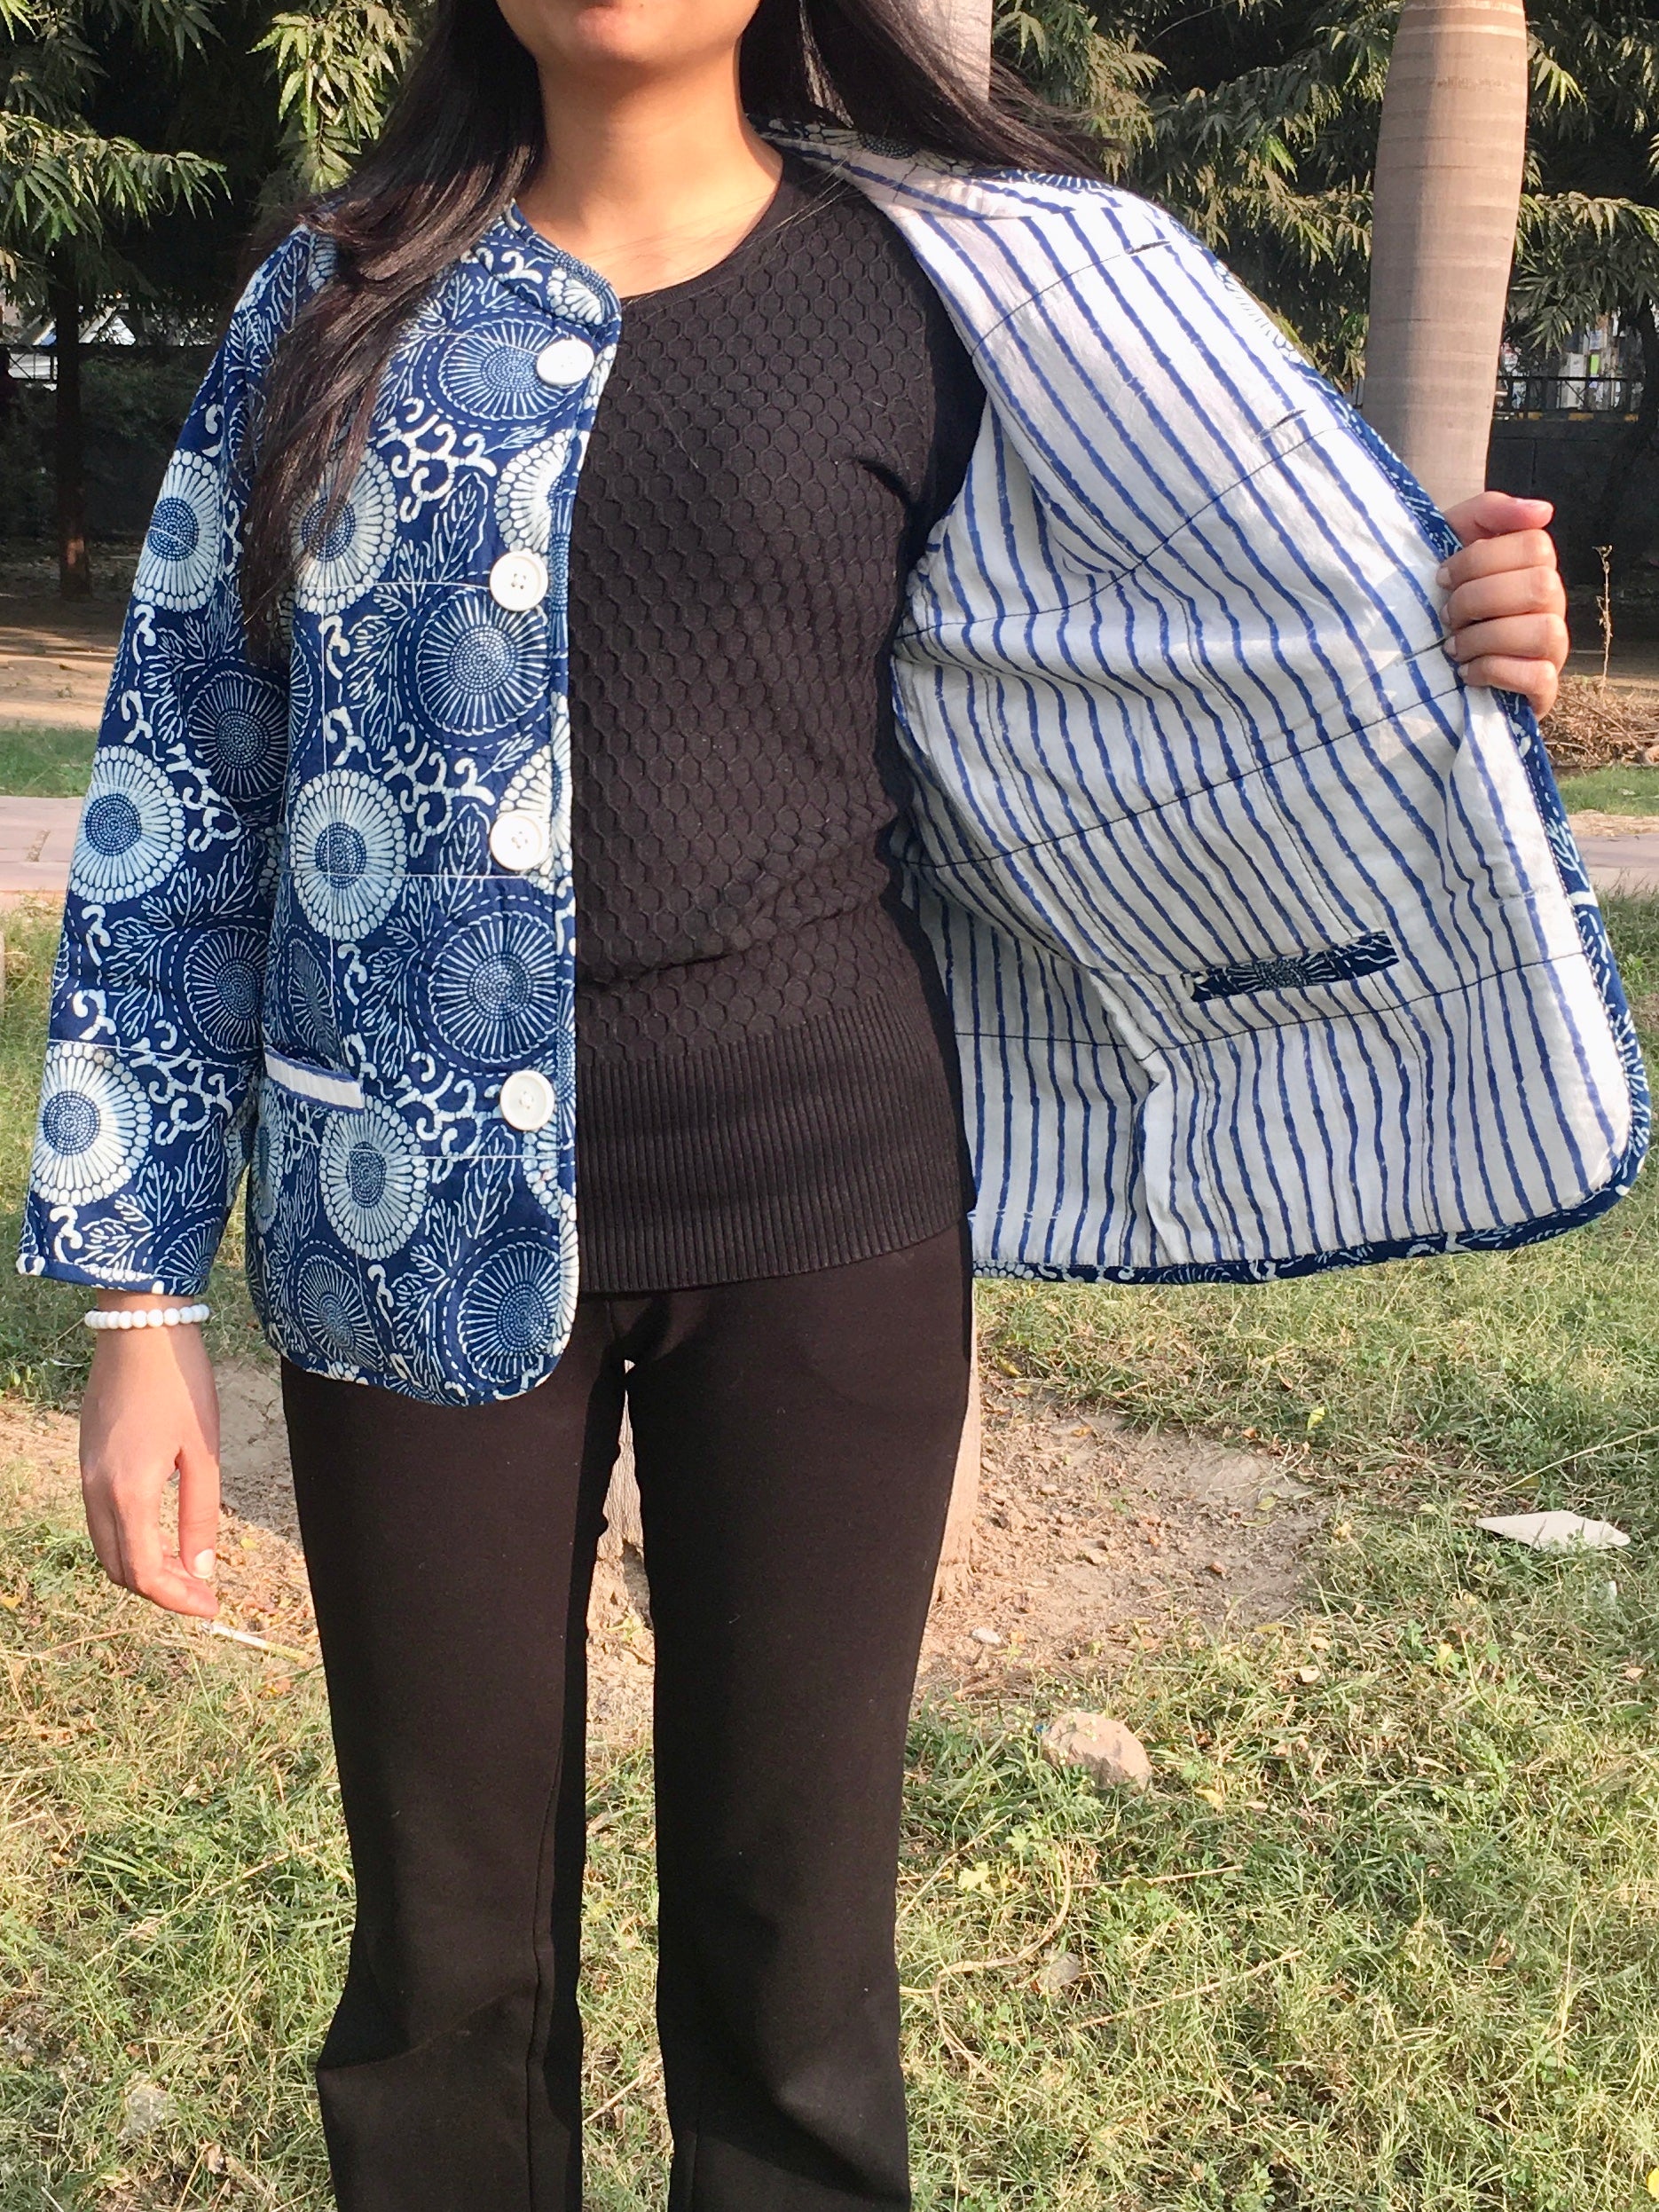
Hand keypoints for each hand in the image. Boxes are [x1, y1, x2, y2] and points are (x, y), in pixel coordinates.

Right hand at [79, 1299, 220, 1618]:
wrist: (140, 1325)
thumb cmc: (180, 1382)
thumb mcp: (203, 1451)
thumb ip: (200, 1515)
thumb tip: (201, 1569)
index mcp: (128, 1492)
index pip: (143, 1572)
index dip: (177, 1599)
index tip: (211, 1607)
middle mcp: (96, 1490)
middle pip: (120, 1568)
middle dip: (160, 1590)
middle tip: (204, 1593)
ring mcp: (86, 1474)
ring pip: (108, 1546)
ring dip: (144, 1567)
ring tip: (188, 1569)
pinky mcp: (88, 1459)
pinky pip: (102, 1519)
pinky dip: (130, 1540)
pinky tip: (164, 1535)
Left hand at [1439, 491, 1569, 717]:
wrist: (1416, 665)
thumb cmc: (1441, 598)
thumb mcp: (1452, 542)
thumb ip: (1489, 512)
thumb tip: (1543, 511)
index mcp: (1535, 568)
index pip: (1535, 545)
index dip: (1479, 559)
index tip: (1442, 577)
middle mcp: (1551, 605)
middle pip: (1541, 586)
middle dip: (1478, 599)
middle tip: (1447, 615)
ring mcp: (1552, 649)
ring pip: (1543, 631)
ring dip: (1485, 638)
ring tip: (1453, 647)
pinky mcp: (1542, 689)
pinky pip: (1538, 676)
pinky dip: (1494, 671)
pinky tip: (1466, 672)